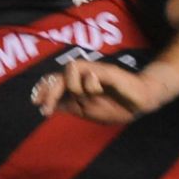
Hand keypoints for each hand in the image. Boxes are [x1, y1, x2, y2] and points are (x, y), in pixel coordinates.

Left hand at [32, 58, 178, 124]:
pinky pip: (91, 73)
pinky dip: (89, 83)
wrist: (141, 101)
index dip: (43, 89)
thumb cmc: (116, 106)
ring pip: (71, 68)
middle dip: (49, 91)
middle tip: (46, 109)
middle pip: (58, 75)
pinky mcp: (107, 71)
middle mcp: (84, 75)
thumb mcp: (88, 110)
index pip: (55, 80)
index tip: (37, 104)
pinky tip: (97, 89)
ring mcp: (95, 71)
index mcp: (78, 85)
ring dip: (73, 87)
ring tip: (85, 96)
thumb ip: (71, 105)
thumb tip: (52, 106)